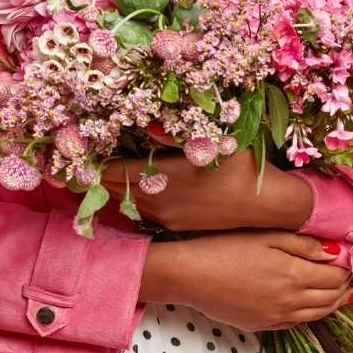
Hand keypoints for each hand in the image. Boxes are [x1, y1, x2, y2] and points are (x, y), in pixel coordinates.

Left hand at [101, 141, 314, 231]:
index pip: (112, 172)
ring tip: (110, 166)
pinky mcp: (174, 225)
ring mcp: (165, 216)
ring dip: (116, 186)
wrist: (267, 204)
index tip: (85, 148)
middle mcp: (158, 200)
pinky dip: (133, 196)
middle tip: (91, 155)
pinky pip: (142, 210)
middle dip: (101, 173)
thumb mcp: (212, 141)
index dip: (95, 161)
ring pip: (126, 201)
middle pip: (113, 189)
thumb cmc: (240, 166)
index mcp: (162, 177)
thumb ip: (175, 134)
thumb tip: (147, 127)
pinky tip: (137, 182)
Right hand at [140, 230, 352, 330]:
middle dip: (343, 286)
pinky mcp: (263, 325)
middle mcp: (292, 301)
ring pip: (317, 314)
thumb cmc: (224, 247)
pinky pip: (297, 323)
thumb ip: (302, 244)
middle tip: (348, 276)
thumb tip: (336, 252)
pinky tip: (311, 307)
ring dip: (333, 304)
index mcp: (294, 275)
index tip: (350, 260)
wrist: (190, 275)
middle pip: (330, 298)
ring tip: (341, 294)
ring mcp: (278, 316)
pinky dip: (311, 315)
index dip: (346, 268)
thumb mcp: (264, 236)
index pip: (335, 276)